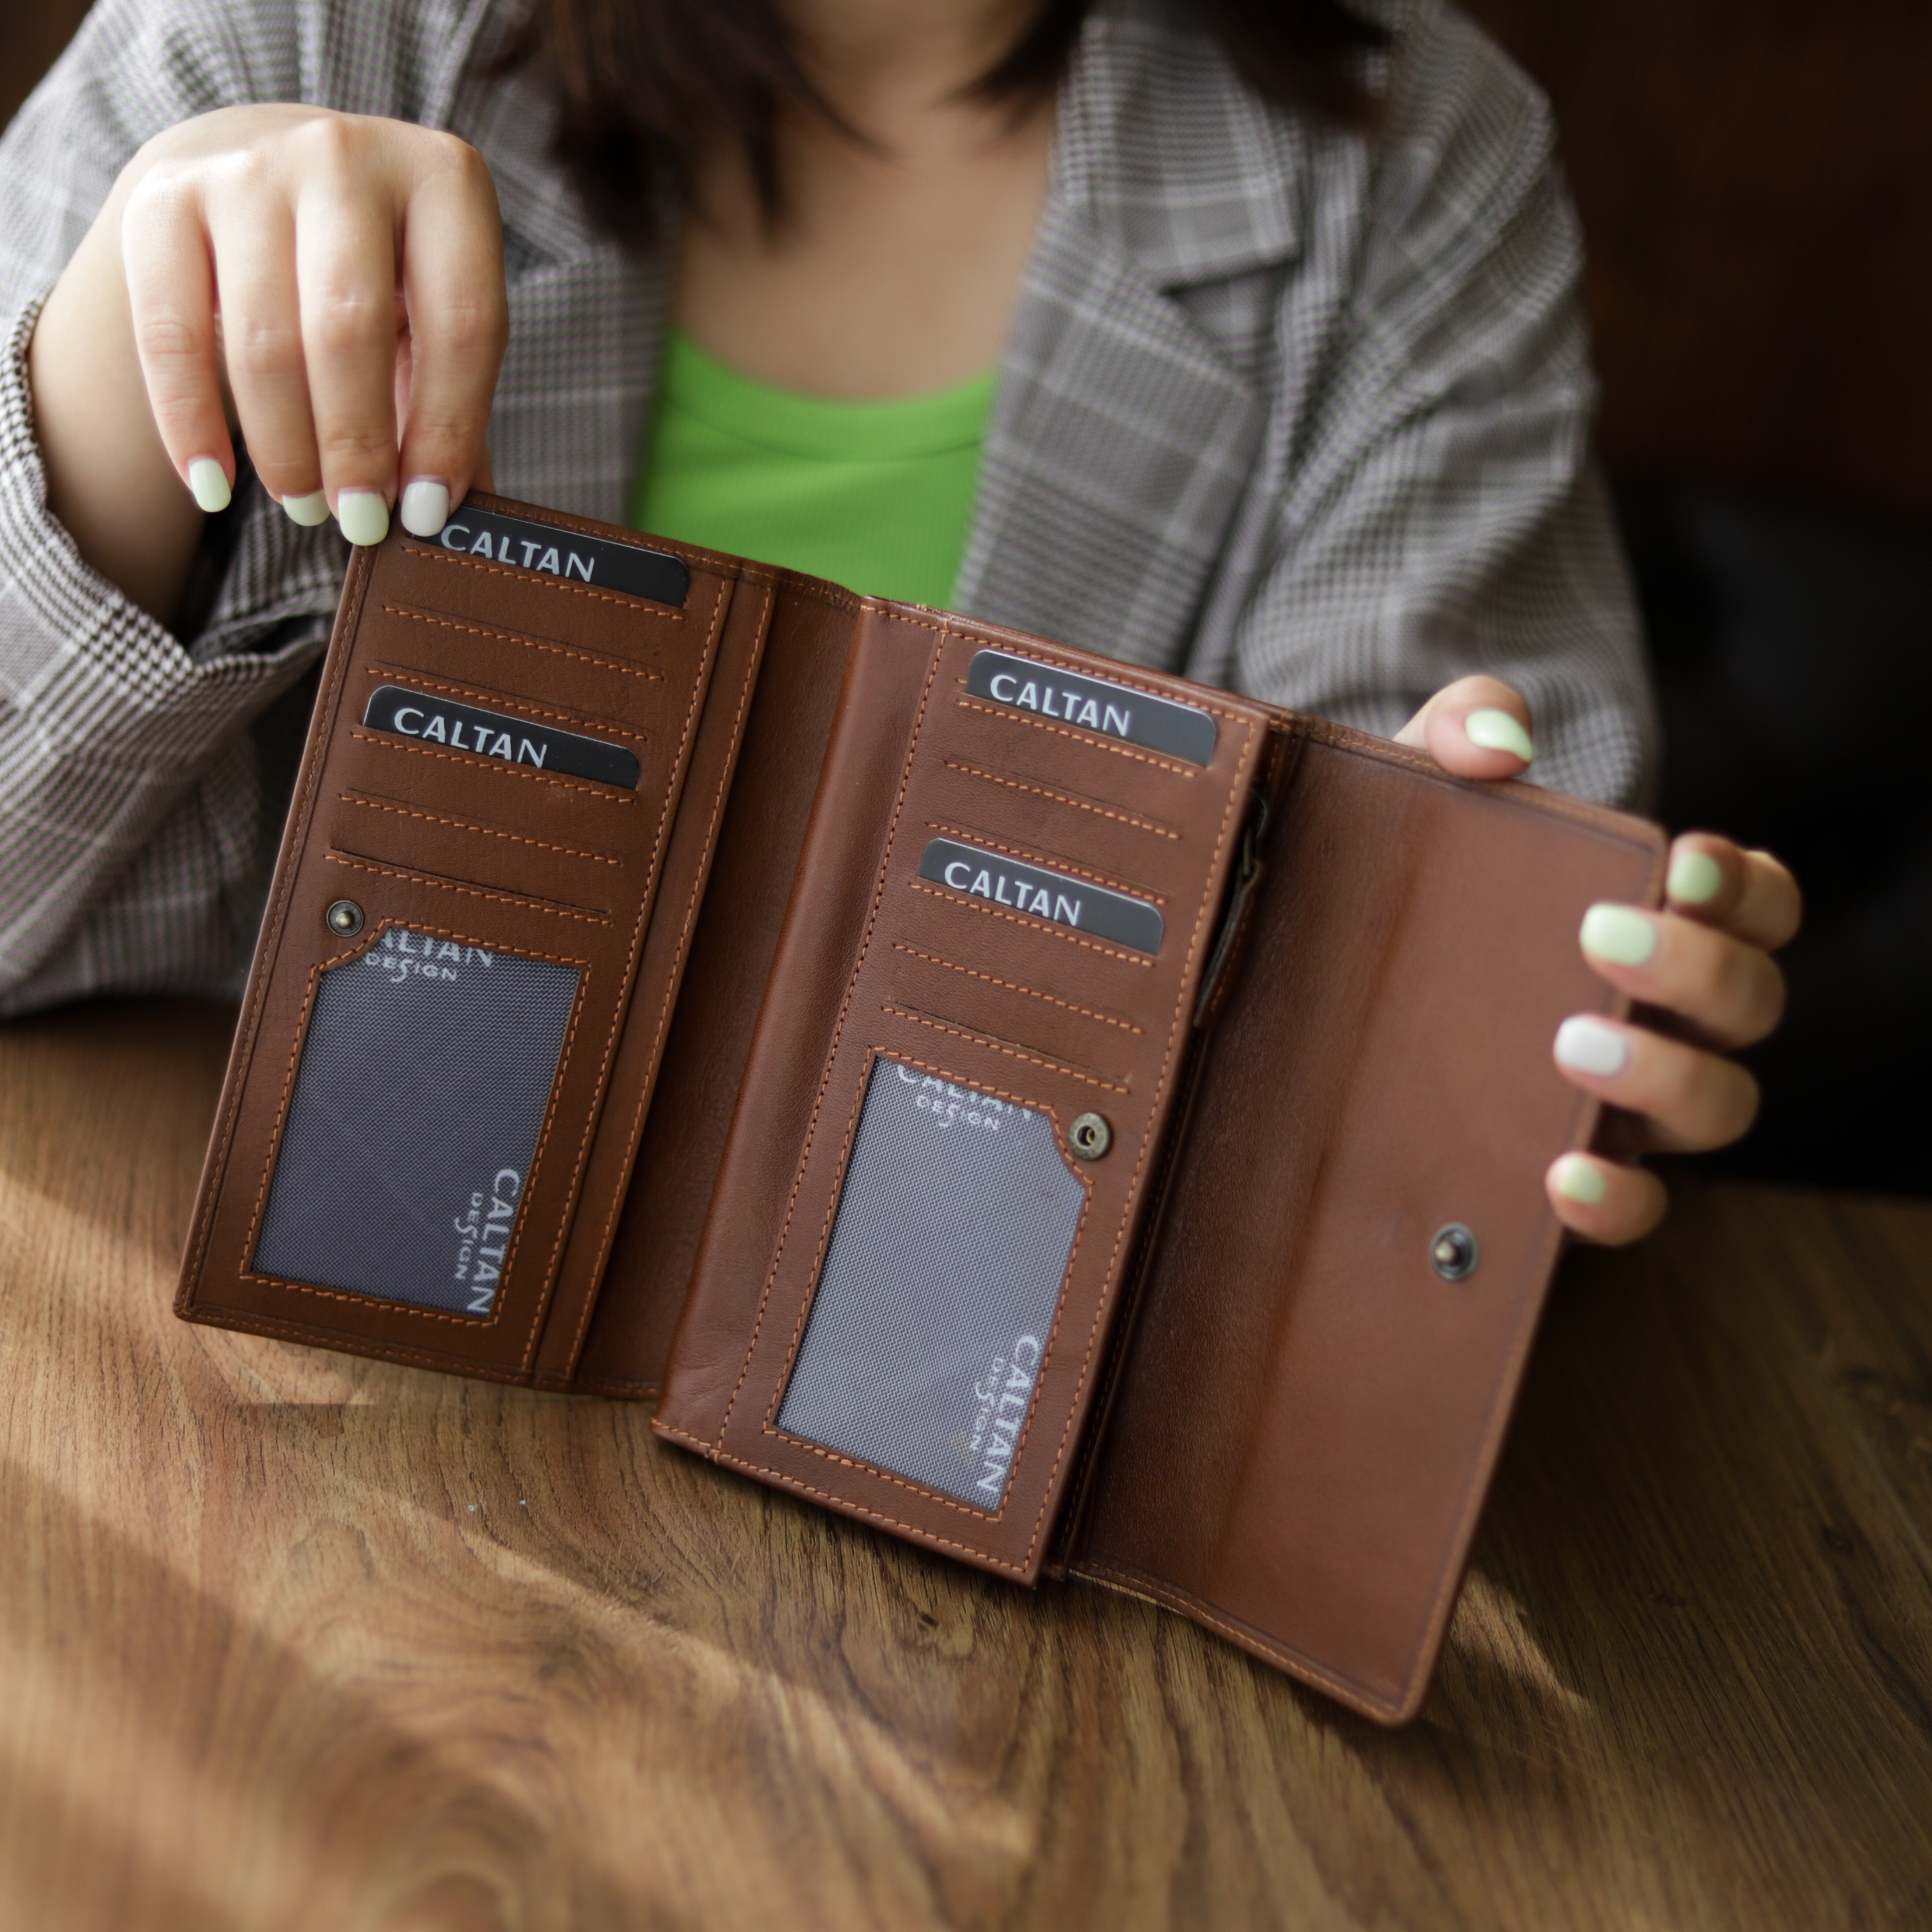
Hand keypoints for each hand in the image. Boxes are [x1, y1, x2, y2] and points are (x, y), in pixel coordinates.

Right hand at [29, 106, 505, 622]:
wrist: (265, 174)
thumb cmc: (378, 272)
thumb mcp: (433, 317)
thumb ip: (454, 406)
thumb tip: (469, 523)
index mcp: (445, 183)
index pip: (462, 325)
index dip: (446, 430)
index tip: (426, 511)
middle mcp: (346, 158)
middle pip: (350, 330)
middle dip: (356, 446)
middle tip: (360, 521)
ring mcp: (249, 169)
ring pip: (263, 340)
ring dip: (285, 447)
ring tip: (306, 506)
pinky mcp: (164, 198)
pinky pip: (169, 333)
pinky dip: (190, 424)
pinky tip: (212, 488)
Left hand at [1397, 677, 1801, 1245]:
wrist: (1309, 977)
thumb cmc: (1405, 873)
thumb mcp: (1419, 790)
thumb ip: (1460, 728)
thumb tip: (1499, 744)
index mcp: (1656, 921)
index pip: (1757, 904)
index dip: (1744, 888)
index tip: (1679, 864)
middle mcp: (1662, 1015)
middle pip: (1751, 1005)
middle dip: (1699, 970)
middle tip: (1601, 936)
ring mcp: (1622, 1103)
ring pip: (1718, 1109)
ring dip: (1666, 1078)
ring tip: (1571, 1043)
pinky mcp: (1566, 1172)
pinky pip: (1635, 1208)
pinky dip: (1617, 1198)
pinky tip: (1559, 1174)